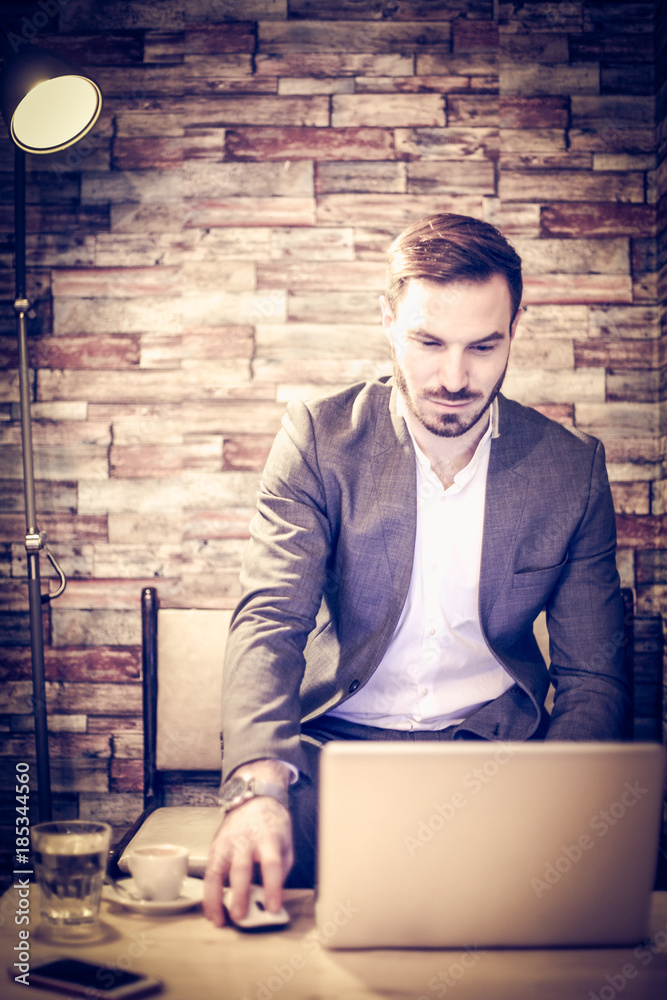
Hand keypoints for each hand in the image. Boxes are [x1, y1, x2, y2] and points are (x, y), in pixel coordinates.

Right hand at [203, 764, 292, 926]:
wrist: (255, 799)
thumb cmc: (272, 825)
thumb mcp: (286, 843)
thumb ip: (281, 869)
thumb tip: (271, 897)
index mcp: (268, 838)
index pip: (271, 865)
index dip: (272, 888)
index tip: (273, 909)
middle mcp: (246, 840)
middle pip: (241, 869)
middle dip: (239, 895)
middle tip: (240, 917)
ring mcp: (227, 842)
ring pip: (217, 872)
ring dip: (216, 898)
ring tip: (219, 920)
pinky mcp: (216, 846)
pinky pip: (209, 873)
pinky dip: (208, 894)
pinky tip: (212, 910)